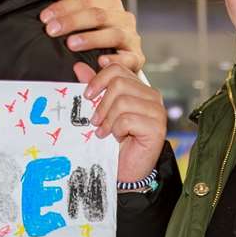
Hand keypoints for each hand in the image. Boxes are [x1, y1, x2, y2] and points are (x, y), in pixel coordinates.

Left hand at [41, 0, 145, 73]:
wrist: (123, 58)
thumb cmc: (100, 37)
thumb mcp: (87, 21)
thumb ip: (73, 9)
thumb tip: (51, 3)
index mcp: (111, 4)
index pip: (86, 0)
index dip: (64, 7)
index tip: (45, 18)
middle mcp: (124, 18)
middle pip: (98, 15)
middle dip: (72, 21)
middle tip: (52, 30)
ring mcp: (132, 38)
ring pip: (113, 34)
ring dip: (91, 39)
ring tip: (71, 44)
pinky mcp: (137, 58)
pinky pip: (128, 59)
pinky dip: (115, 60)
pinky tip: (100, 61)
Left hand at [75, 62, 166, 185]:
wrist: (125, 170)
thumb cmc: (114, 141)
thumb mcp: (100, 110)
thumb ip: (94, 88)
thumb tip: (78, 66)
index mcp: (139, 88)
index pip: (118, 69)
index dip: (99, 78)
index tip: (87, 95)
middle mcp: (152, 96)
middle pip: (119, 83)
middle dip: (102, 103)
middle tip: (95, 121)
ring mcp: (157, 111)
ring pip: (123, 101)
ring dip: (108, 119)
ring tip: (105, 132)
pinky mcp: (157, 127)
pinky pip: (128, 119)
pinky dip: (117, 130)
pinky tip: (117, 138)